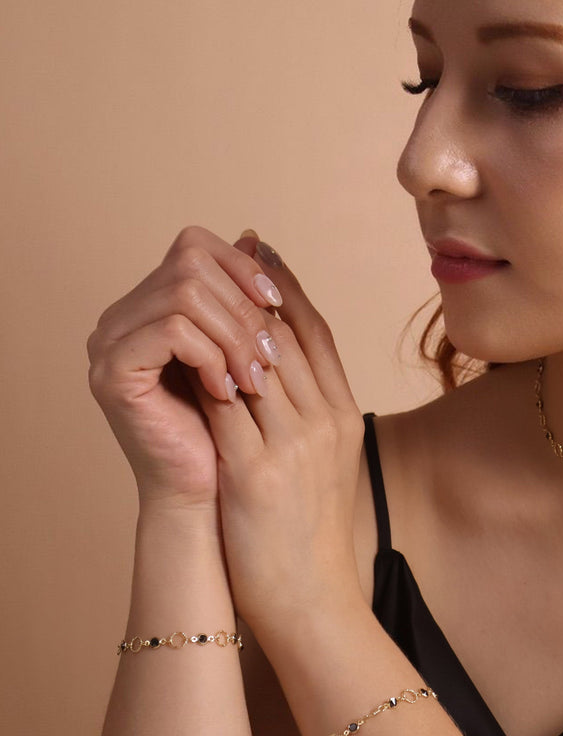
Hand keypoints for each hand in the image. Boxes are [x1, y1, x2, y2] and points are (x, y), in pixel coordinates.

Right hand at [87, 226, 283, 508]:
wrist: (208, 497)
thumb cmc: (233, 433)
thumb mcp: (247, 354)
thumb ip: (246, 302)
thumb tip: (256, 237)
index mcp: (155, 306)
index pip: (196, 247)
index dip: (243, 267)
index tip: (278, 303)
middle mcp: (125, 316)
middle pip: (192, 262)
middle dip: (244, 306)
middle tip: (271, 355)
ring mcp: (112, 342)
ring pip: (186, 293)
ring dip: (235, 334)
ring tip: (257, 379)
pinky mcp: (113, 372)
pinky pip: (172, 331)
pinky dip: (212, 356)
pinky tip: (229, 391)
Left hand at [195, 238, 366, 648]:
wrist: (312, 597)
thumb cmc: (312, 534)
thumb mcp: (327, 466)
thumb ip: (311, 417)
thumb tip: (280, 373)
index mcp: (347, 419)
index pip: (319, 338)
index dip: (292, 289)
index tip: (267, 255)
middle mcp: (326, 424)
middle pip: (289, 335)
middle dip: (258, 286)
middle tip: (234, 246)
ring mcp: (294, 446)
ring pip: (256, 360)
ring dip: (226, 319)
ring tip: (198, 286)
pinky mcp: (256, 471)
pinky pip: (224, 404)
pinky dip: (202, 368)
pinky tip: (180, 345)